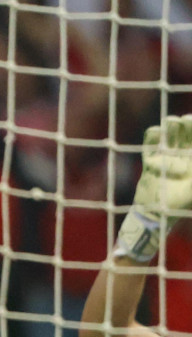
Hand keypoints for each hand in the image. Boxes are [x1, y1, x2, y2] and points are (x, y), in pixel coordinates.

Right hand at [119, 117, 191, 262]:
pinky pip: (149, 144)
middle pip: (184, 132)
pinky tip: (157, 131)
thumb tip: (191, 159)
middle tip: (184, 121)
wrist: (157, 215)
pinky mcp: (149, 162)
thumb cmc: (180, 203)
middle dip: (184, 124)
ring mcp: (165, 158)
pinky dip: (152, 135)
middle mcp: (181, 156)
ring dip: (169, 126)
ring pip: (168, 135)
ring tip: (170, 123)